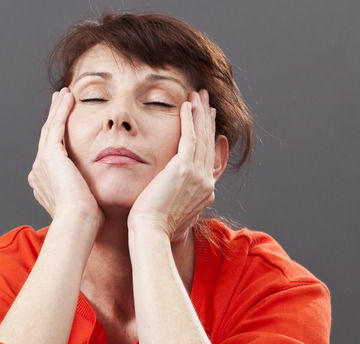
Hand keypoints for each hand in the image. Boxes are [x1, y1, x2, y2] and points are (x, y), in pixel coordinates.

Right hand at [28, 88, 103, 225]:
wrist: (78, 223)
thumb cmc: (87, 221)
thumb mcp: (86, 204)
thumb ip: (88, 194)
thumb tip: (100, 195)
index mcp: (44, 182)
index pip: (52, 153)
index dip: (58, 137)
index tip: (65, 125)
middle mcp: (39, 171)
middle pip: (48, 137)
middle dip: (55, 118)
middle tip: (60, 101)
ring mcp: (42, 162)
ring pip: (50, 128)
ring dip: (57, 109)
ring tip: (64, 94)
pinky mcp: (50, 155)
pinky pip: (56, 126)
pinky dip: (61, 110)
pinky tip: (68, 97)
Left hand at [128, 90, 220, 241]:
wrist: (151, 233)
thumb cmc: (154, 228)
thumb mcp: (174, 213)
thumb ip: (178, 201)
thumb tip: (172, 196)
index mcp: (204, 191)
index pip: (209, 156)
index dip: (209, 135)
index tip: (207, 120)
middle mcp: (206, 182)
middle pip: (208, 142)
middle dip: (207, 118)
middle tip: (205, 100)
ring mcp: (197, 175)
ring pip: (201, 136)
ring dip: (199, 112)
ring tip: (197, 94)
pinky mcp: (183, 169)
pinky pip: (189, 137)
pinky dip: (189, 119)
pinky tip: (186, 104)